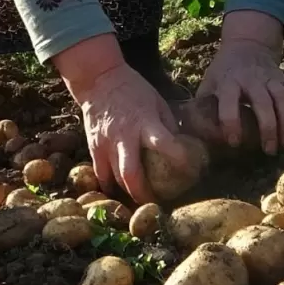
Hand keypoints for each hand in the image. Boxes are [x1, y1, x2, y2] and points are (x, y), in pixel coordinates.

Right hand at [53, 33, 187, 204]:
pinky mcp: (93, 146)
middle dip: (143, 195)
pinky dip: (109, 185)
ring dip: (127, 193)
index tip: (190, 170)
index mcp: (145, 122)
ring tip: (138, 201)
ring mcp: (106, 144)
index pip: (164, 144)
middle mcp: (125, 136)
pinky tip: (118, 191)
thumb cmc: (133, 89)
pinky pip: (100, 173)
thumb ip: (167, 125)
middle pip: (132, 174)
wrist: (99, 80)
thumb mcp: (157, 101)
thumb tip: (179, 146)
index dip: (179, 159)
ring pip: (114, 179)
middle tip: (154, 205)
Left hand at [197, 10, 283, 154]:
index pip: (229, 101)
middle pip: (263, 102)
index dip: (231, 122)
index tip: (234, 143)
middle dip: (267, 127)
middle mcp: (252, 79)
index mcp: (229, 81)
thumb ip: (201, 105)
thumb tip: (182, 132)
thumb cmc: (223, 72)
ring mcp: (271, 78)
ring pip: (283, 98)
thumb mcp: (208, 83)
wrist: (246, 45)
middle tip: (269, 151)